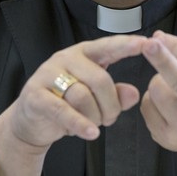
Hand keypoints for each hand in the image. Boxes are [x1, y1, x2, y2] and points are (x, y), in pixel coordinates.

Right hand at [0, 34, 146, 174]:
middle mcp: (66, 59)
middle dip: (110, 105)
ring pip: (83, 96)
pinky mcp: (35, 95)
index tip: (146, 43)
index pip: (108, 46)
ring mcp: (48, 75)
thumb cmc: (66, 102)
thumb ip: (115, 94)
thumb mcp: (95, 97)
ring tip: (93, 124)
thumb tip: (133, 93)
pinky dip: (79, 123)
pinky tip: (91, 132)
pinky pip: (63, 110)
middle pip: (99, 79)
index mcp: (84, 53)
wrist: (30, 120)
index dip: (126, 44)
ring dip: (94, 117)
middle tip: (110, 118)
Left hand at [140, 31, 176, 167]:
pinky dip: (152, 98)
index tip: (161, 37)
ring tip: (171, 87)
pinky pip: (147, 105)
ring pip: (157, 90)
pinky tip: (166, 104)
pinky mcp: (165, 137)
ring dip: (158, 80)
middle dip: (162, 59)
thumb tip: (161, 38)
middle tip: (149, 44)